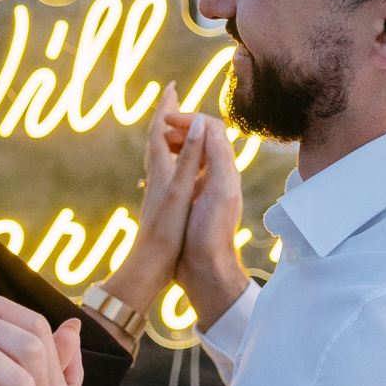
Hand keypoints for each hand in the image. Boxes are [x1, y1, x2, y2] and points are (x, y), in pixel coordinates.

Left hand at [98, 93, 216, 322]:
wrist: (150, 265)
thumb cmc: (166, 230)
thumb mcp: (181, 190)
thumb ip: (190, 156)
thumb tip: (198, 122)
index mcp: (161, 169)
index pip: (160, 129)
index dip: (166, 107)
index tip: (172, 86)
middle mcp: (157, 176)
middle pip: (158, 139)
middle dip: (167, 118)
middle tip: (175, 100)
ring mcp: (158, 190)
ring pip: (162, 156)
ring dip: (172, 138)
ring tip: (182, 129)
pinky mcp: (162, 204)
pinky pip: (169, 172)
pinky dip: (177, 160)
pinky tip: (183, 170)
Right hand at [175, 116, 250, 330]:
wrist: (206, 266)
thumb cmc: (211, 231)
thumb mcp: (219, 190)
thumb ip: (216, 156)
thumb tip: (206, 124)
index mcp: (225, 169)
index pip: (212, 129)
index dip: (190, 118)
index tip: (166, 118)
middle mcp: (218, 174)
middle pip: (203, 137)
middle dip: (182, 127)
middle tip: (161, 129)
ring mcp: (206, 187)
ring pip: (194, 152)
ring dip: (178, 141)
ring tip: (160, 143)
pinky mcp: (195, 200)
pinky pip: (186, 169)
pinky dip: (174, 159)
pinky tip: (162, 166)